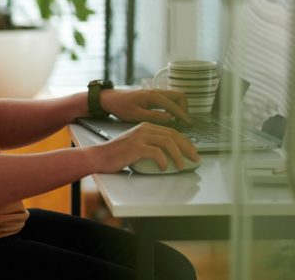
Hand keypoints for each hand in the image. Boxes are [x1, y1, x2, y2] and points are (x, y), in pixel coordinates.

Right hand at [85, 122, 199, 172]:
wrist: (99, 156)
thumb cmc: (117, 154)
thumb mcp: (137, 146)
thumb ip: (151, 146)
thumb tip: (170, 156)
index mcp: (146, 127)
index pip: (171, 132)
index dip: (185, 142)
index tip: (193, 152)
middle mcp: (145, 128)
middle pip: (173, 135)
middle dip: (187, 147)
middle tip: (195, 158)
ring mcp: (140, 136)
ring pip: (168, 142)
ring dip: (178, 155)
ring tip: (181, 166)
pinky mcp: (136, 146)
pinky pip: (156, 152)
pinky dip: (163, 160)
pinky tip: (164, 167)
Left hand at [100, 88, 190, 125]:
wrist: (110, 98)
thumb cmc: (120, 106)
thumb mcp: (135, 115)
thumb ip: (153, 116)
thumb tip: (169, 118)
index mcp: (153, 96)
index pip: (174, 105)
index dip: (182, 115)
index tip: (188, 124)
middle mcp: (156, 92)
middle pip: (179, 96)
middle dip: (184, 108)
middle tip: (184, 121)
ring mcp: (155, 93)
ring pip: (175, 96)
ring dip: (179, 106)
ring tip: (178, 120)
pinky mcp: (153, 96)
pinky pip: (169, 99)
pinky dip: (173, 106)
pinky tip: (169, 116)